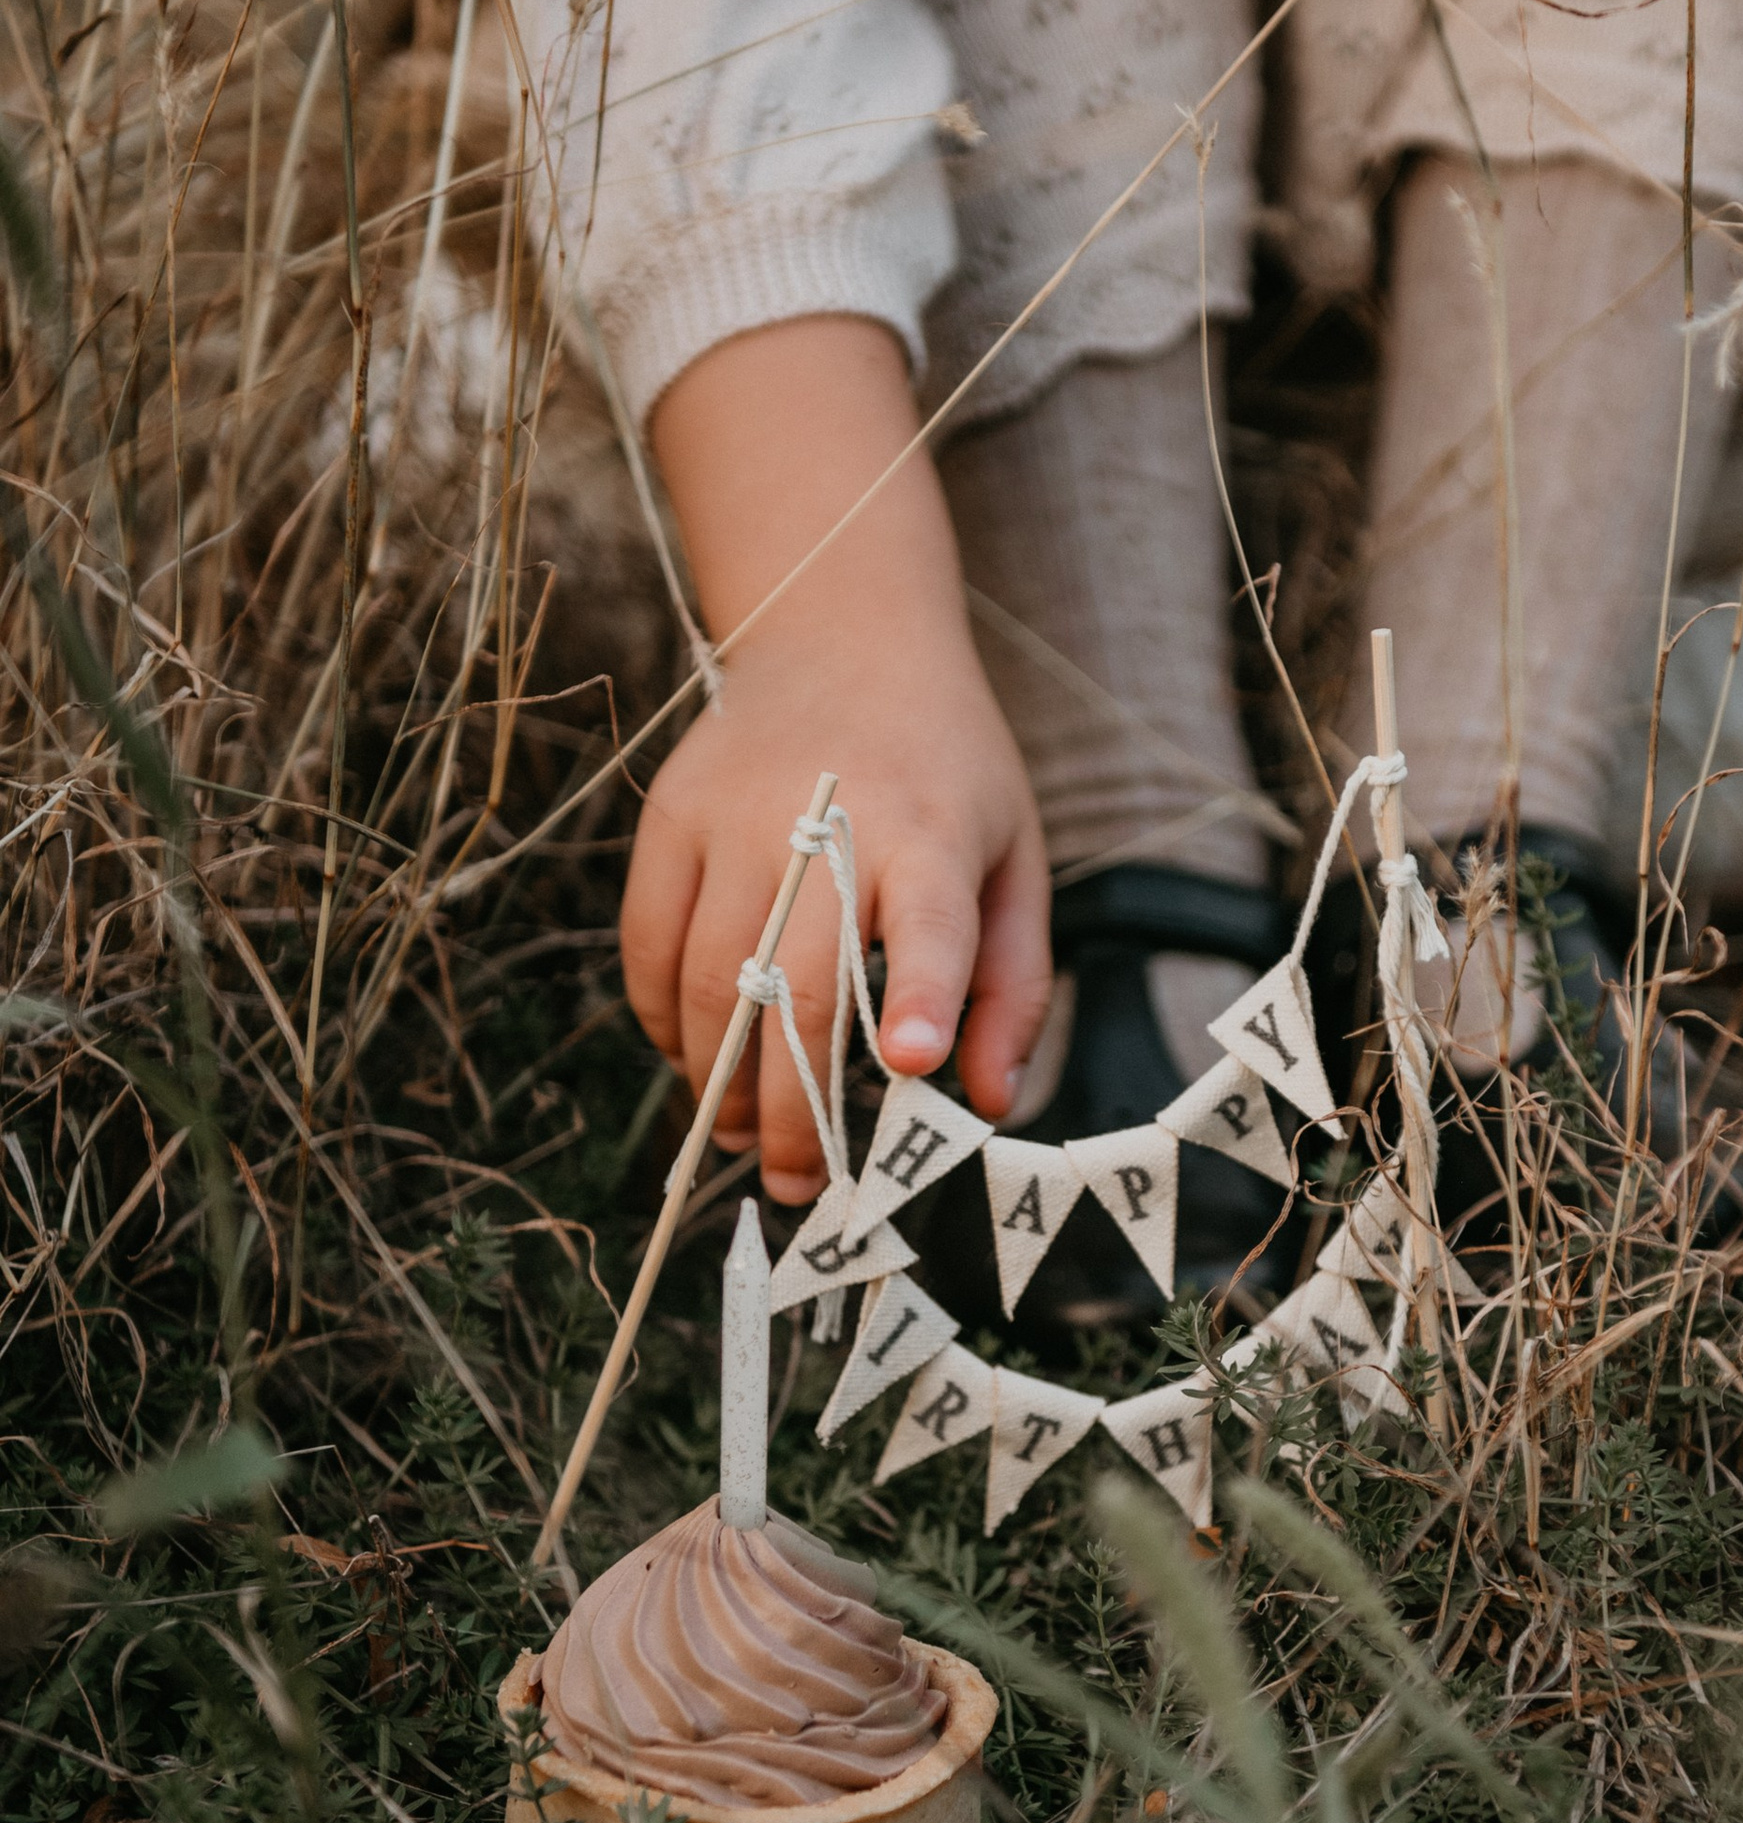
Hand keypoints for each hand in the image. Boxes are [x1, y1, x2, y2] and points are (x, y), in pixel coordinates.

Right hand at [623, 319, 1050, 1198]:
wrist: (843, 639)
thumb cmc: (945, 771)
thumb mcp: (1013, 857)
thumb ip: (1011, 985)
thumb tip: (986, 1101)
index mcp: (933, 834)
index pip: (932, 924)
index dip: (924, 997)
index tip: (913, 1065)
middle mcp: (828, 825)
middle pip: (799, 990)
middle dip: (796, 1110)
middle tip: (803, 1183)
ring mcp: (735, 819)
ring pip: (712, 986)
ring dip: (720, 1084)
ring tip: (743, 1139)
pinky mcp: (670, 817)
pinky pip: (650, 948)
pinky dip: (666, 1022)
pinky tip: (696, 1060)